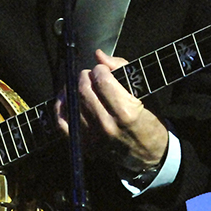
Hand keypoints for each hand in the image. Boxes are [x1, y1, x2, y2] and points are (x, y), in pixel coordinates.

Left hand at [55, 49, 169, 170]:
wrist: (150, 155)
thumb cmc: (150, 122)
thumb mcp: (144, 94)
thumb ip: (122, 71)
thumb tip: (99, 55)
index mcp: (126, 112)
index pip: (102, 81)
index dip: (100, 69)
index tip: (103, 69)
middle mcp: (107, 125)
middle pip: (84, 90)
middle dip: (86, 76)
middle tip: (92, 75)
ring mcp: (93, 137)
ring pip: (73, 103)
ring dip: (74, 88)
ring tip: (82, 84)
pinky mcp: (84, 145)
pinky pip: (62, 123)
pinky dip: (60, 108)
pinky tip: (65, 98)